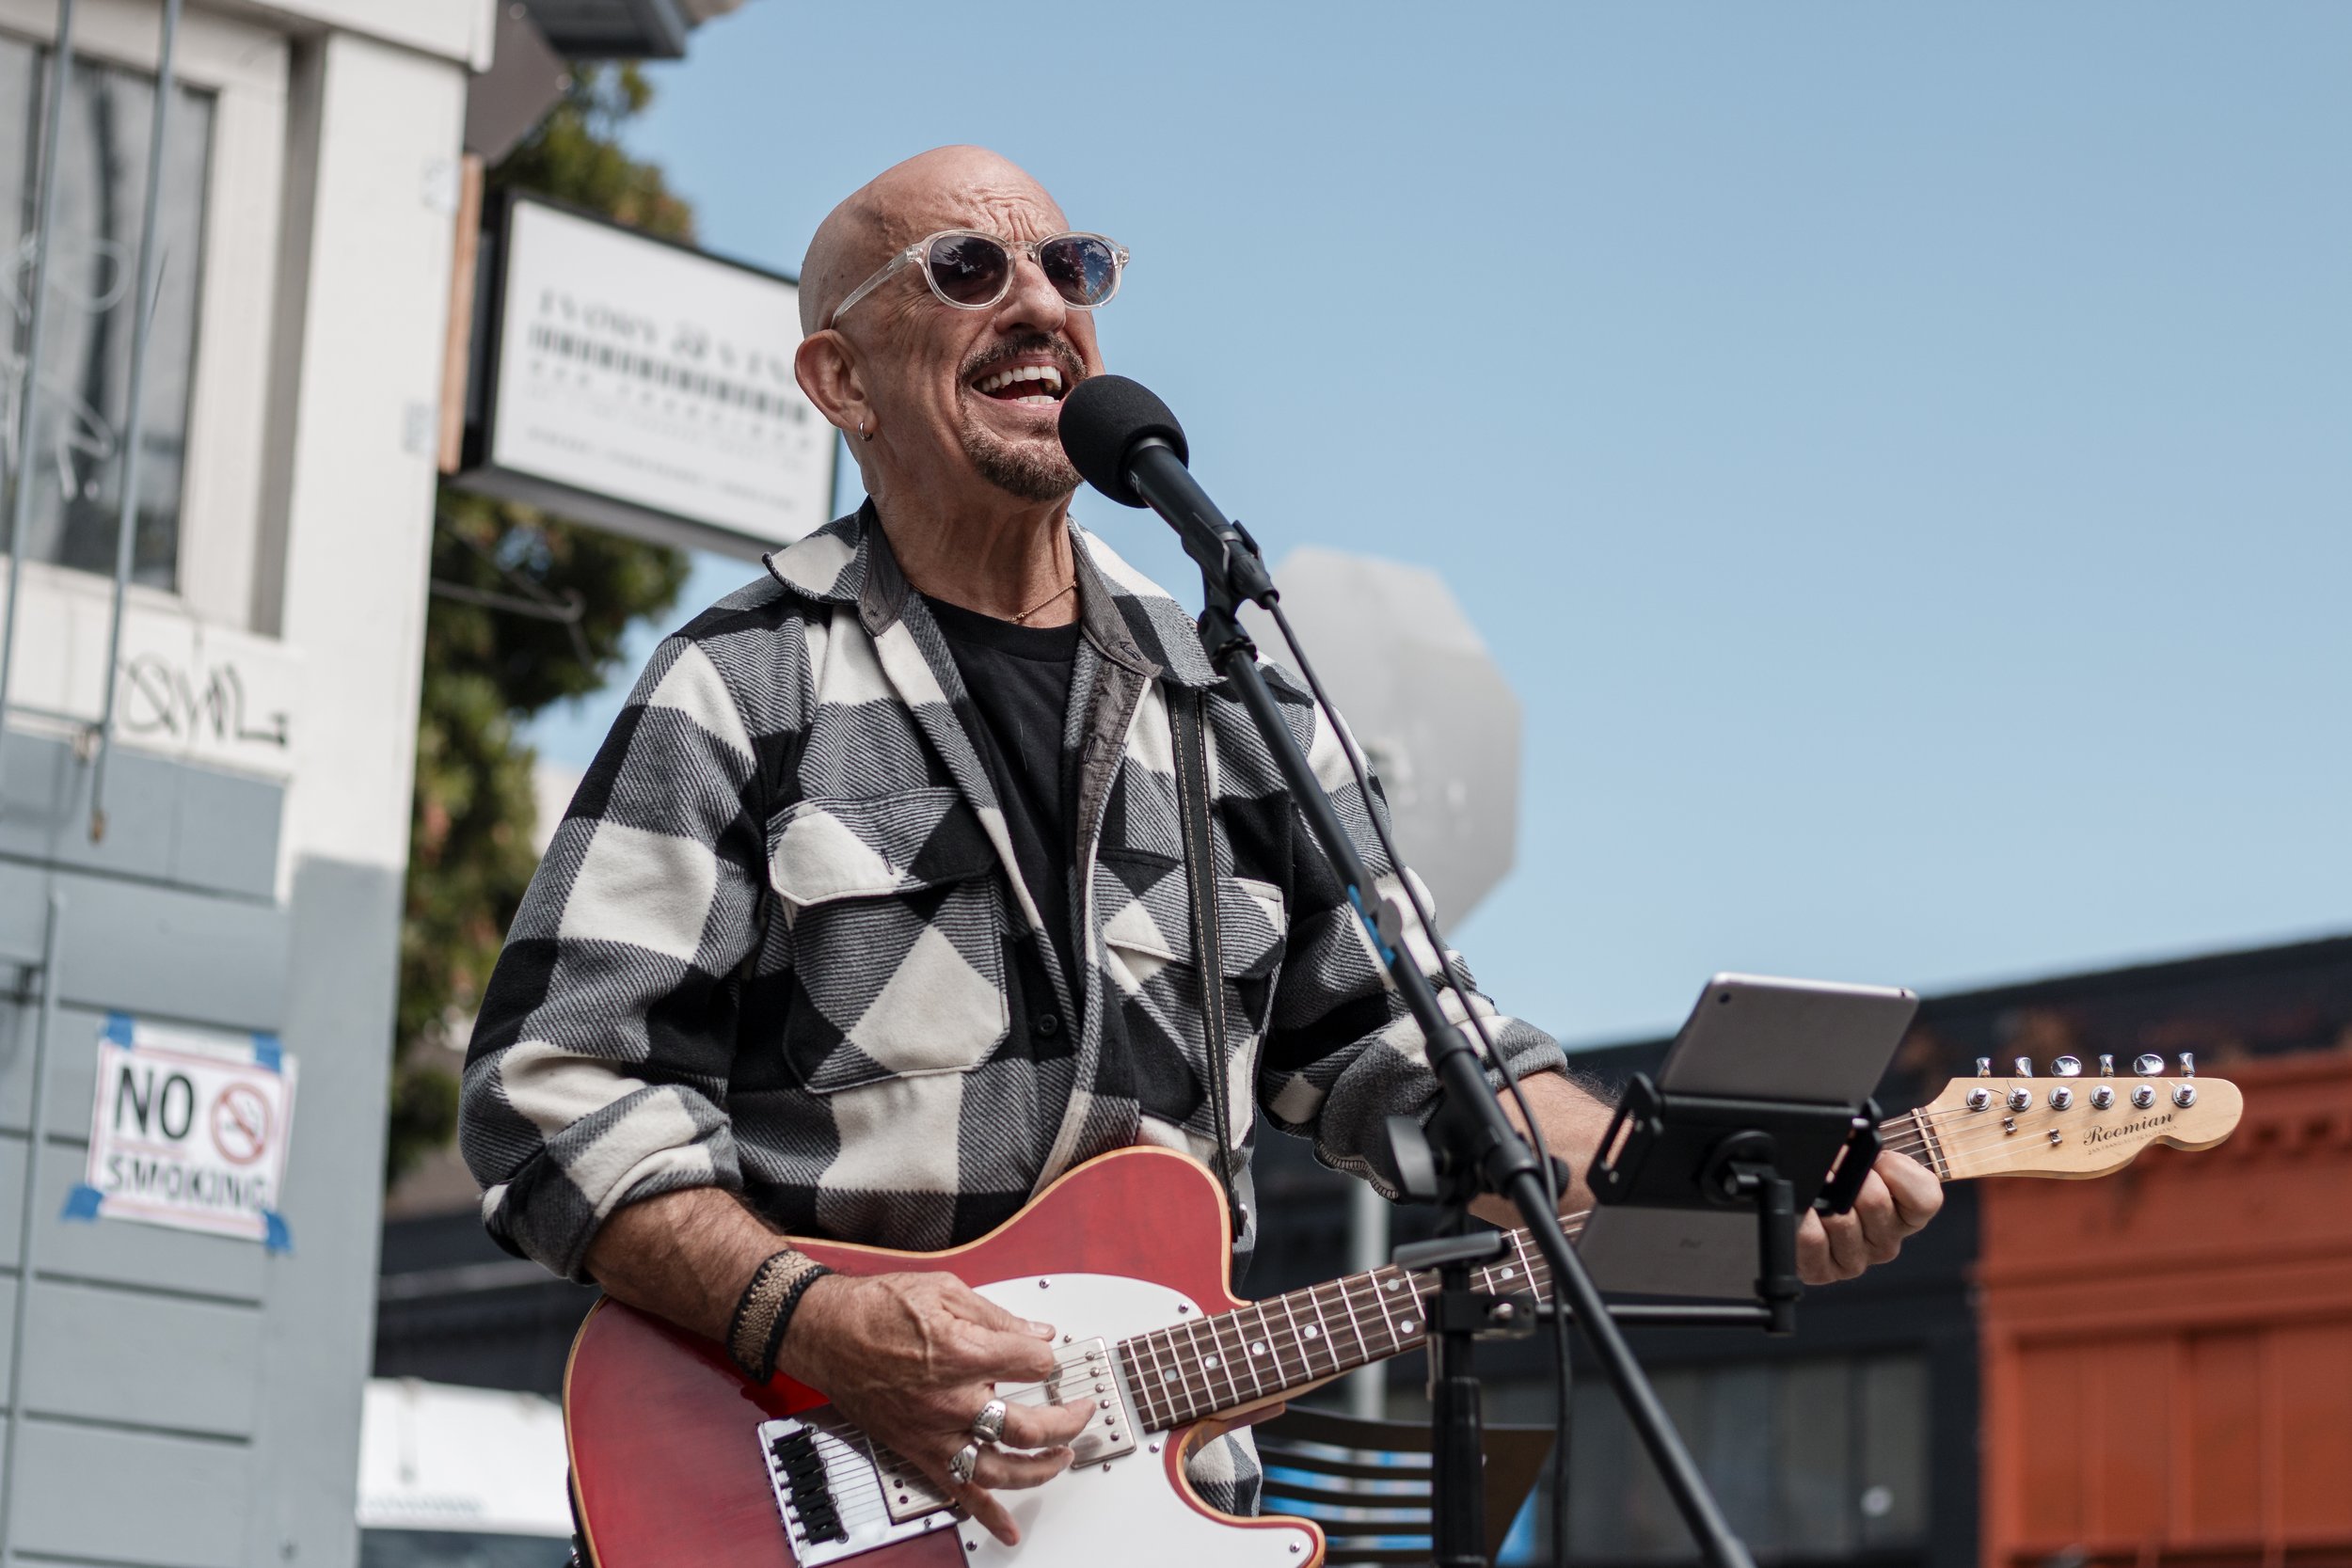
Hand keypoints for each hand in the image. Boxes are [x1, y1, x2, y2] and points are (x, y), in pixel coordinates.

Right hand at [779, 1271, 1093, 1545]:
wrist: (824, 1331)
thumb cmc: (875, 1308)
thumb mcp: (944, 1290)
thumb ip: (997, 1317)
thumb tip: (1039, 1331)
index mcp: (962, 1354)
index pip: (1033, 1363)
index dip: (1047, 1356)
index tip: (1046, 1353)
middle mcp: (951, 1401)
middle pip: (1027, 1426)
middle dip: (1065, 1419)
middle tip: (1080, 1411)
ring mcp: (934, 1432)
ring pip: (1000, 1468)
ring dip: (1039, 1469)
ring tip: (1061, 1459)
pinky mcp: (918, 1451)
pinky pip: (957, 1492)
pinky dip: (986, 1517)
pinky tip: (1008, 1531)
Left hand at [1795, 1151, 1941, 1282]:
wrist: (1789, 1199)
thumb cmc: (1832, 1176)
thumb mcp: (1863, 1155)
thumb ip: (1872, 1146)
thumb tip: (1857, 1131)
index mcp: (1906, 1214)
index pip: (1925, 1198)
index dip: (1897, 1170)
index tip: (1878, 1158)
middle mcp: (1885, 1242)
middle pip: (1875, 1201)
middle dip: (1848, 1172)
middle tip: (1832, 1164)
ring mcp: (1854, 1260)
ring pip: (1842, 1219)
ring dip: (1822, 1193)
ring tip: (1815, 1185)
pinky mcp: (1821, 1271)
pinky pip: (1813, 1239)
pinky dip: (1803, 1216)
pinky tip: (1802, 1208)